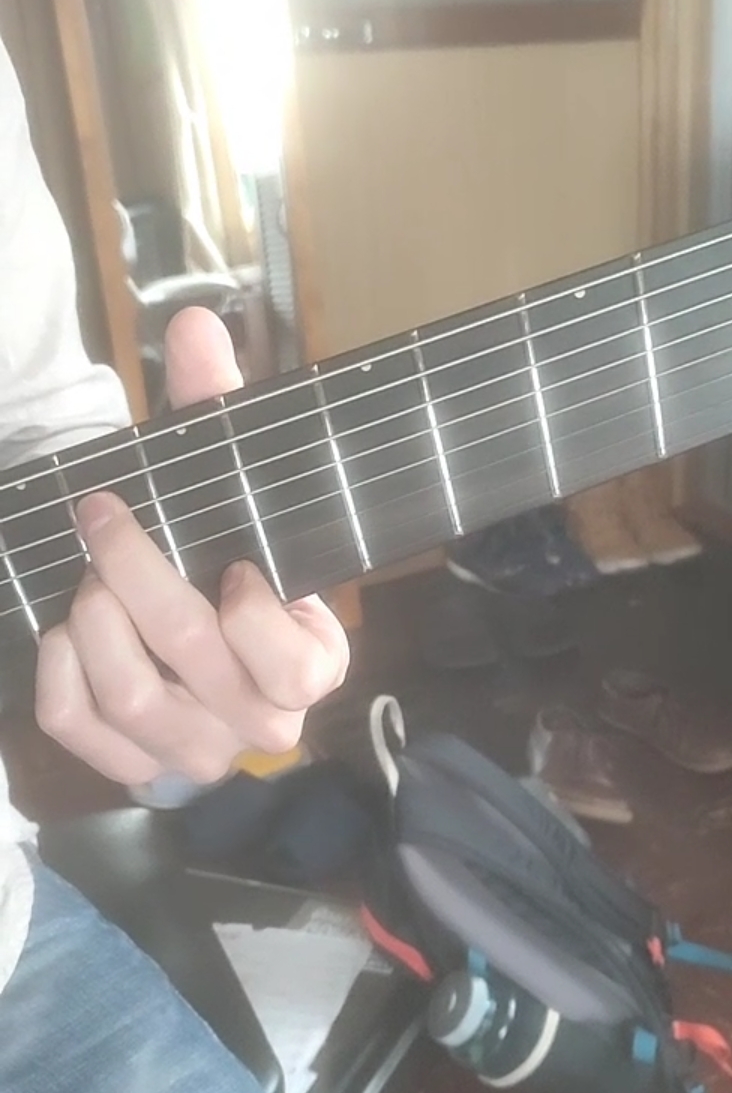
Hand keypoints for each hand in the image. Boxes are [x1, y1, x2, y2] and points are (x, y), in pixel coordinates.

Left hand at [36, 309, 351, 784]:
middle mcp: (262, 721)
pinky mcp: (132, 766)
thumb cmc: (226, 546)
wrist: (198, 609)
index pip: (290, 666)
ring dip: (95, 622)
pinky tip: (61, 630)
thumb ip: (221, 406)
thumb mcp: (233, 480)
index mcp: (312, 663)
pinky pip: (81, 729)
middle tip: (102, 515)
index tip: (229, 564)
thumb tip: (192, 326)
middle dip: (136, 572)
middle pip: (191, 658)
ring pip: (133, 700)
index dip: (251, 614)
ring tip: (86, 576)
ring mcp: (196, 752)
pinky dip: (58, 674)